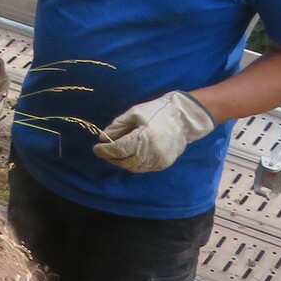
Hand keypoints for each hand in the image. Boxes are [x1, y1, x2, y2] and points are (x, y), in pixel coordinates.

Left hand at [93, 91, 217, 171]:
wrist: (183, 117)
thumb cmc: (157, 111)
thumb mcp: (134, 113)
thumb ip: (118, 126)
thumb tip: (104, 138)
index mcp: (143, 138)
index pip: (119, 150)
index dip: (105, 151)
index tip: (96, 149)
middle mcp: (151, 153)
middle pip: (125, 162)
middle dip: (112, 158)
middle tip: (104, 152)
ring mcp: (159, 160)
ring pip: (135, 168)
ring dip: (123, 163)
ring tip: (116, 155)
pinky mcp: (164, 164)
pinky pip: (145, 168)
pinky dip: (135, 164)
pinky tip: (130, 157)